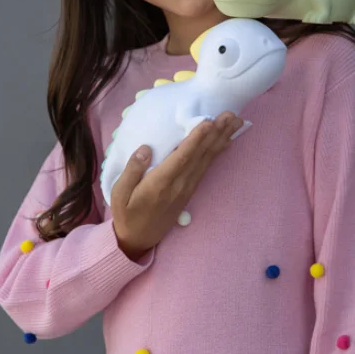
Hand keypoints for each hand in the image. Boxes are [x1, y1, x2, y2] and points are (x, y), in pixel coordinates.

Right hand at [111, 112, 243, 259]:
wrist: (139, 239)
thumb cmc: (127, 213)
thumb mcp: (120, 193)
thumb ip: (132, 170)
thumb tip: (145, 148)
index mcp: (160, 183)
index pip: (182, 158)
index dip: (196, 139)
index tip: (208, 122)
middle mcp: (179, 184)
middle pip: (200, 155)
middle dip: (216, 134)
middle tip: (231, 115)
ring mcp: (187, 187)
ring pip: (207, 160)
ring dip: (221, 139)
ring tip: (235, 122)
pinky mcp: (190, 189)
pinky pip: (206, 167)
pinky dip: (217, 152)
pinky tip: (226, 141)